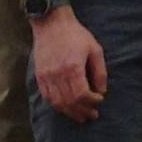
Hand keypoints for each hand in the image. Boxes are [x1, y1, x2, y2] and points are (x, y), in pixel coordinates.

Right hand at [32, 6, 106, 122]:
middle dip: (82, 111)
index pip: (81, 94)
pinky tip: (65, 108)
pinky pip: (47, 96)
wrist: (51, 24)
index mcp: (72, 68)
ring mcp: (45, 76)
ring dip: (69, 112)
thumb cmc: (76, 35)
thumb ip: (99, 72)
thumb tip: (102, 91)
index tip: (99, 100)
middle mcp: (57, 74)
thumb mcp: (95, 50)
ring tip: (80, 116)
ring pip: (57, 102)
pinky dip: (57, 105)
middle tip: (92, 116)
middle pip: (69, 101)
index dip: (91, 101)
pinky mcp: (39, 76)